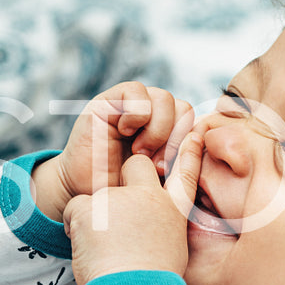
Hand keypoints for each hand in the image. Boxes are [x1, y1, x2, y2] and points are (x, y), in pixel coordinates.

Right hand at [31, 82, 193, 220]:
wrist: (82, 192)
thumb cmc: (120, 191)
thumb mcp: (159, 180)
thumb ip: (181, 161)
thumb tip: (202, 138)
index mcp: (166, 131)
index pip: (194, 122)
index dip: (187, 146)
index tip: (169, 172)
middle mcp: (150, 114)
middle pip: (184, 108)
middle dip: (174, 140)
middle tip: (156, 165)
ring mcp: (129, 104)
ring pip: (165, 99)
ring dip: (156, 130)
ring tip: (139, 152)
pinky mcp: (108, 100)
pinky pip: (136, 92)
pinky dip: (136, 115)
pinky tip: (124, 133)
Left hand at [63, 153, 199, 284]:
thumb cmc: (153, 284)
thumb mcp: (174, 251)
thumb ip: (166, 228)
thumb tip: (160, 227)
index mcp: (173, 210)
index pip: (183, 171)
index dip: (184, 151)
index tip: (191, 134)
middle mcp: (148, 198)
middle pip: (135, 166)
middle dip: (125, 178)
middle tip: (119, 218)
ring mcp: (117, 199)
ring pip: (98, 196)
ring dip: (96, 219)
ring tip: (104, 252)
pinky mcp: (89, 208)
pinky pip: (74, 209)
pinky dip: (74, 226)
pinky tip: (86, 249)